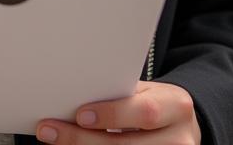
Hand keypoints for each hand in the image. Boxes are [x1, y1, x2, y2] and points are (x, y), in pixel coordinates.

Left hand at [36, 82, 200, 144]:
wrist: (182, 127)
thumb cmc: (155, 103)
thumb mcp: (146, 93)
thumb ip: (120, 95)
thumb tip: (71, 95)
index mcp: (176, 106)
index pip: (144, 112)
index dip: (112, 114)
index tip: (80, 114)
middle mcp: (180, 139)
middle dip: (85, 140)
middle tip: (50, 131)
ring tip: (56, 142)